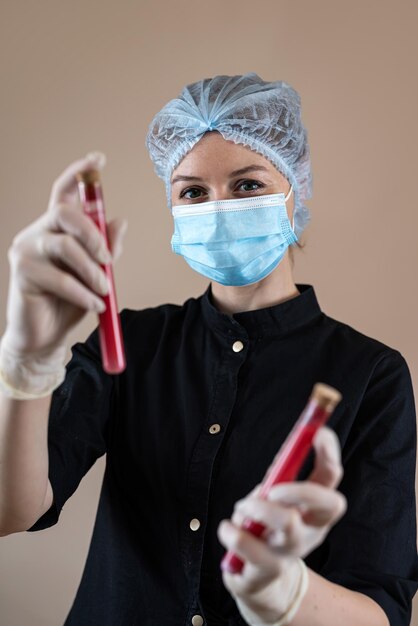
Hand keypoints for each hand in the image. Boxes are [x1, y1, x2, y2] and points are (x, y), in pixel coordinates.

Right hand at [2, 152, 126, 358]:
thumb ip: (107, 249)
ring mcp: (26, 250)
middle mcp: (38, 232)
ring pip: (65, 247)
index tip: (99, 159)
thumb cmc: (70, 302)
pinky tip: (94, 305)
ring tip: (104, 291)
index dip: (79, 173)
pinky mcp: (21, 272)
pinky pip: (60, 277)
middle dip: (93, 234)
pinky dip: (83, 293)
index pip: (64, 192)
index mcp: (57, 228)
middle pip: (65, 213)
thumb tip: (120, 221)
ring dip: (92, 271)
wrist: (45, 336)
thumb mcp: (97, 274)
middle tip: (109, 260)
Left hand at [217, 427, 345, 623]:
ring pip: (289, 525)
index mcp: (314, 508)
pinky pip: (252, 549)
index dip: (329, 452)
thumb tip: (292, 442)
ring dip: (259, 507)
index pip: (332, 477)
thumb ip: (281, 473)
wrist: (258, 579)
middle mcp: (311, 530)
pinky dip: (233, 533)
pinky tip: (228, 529)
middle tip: (273, 489)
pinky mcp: (268, 570)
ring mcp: (292, 551)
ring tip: (243, 509)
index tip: (318, 433)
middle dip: (302, 489)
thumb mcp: (274, 497)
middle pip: (329, 504)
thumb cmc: (266, 527)